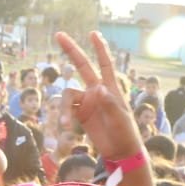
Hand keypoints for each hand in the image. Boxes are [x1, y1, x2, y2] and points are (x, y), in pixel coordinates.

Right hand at [55, 31, 144, 166]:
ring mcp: (86, 102)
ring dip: (64, 109)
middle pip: (82, 67)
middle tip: (59, 34)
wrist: (120, 151)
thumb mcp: (120, 118)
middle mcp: (96, 91)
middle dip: (71, 51)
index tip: (93, 33)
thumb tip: (97, 88)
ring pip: (68, 96)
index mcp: (110, 88)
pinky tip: (66, 128)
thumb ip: (109, 103)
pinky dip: (63, 117)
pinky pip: (66, 110)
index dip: (99, 48)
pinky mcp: (79, 114)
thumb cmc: (125, 133)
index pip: (105, 63)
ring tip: (65, 125)